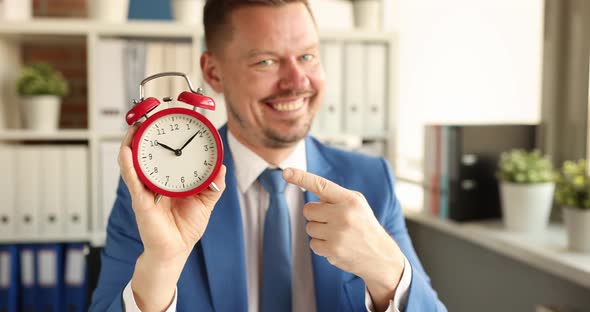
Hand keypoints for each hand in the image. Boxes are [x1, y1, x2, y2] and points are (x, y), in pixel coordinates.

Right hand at [118, 124, 225, 310]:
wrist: (175, 250)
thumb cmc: (186, 228)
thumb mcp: (206, 201)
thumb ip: (214, 184)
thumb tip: (222, 166)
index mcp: (169, 179)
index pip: (166, 153)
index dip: (166, 136)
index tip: (172, 118)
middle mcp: (155, 181)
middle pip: (146, 152)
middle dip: (144, 133)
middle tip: (148, 115)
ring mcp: (145, 189)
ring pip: (133, 162)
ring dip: (132, 142)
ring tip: (134, 126)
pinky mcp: (140, 201)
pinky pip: (133, 180)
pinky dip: (128, 165)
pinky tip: (127, 151)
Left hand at [283, 168, 403, 310]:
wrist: (380, 256)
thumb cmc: (364, 225)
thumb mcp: (357, 204)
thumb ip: (336, 197)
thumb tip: (310, 194)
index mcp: (350, 199)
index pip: (321, 185)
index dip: (301, 178)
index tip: (286, 172)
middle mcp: (344, 215)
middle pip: (308, 209)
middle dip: (316, 215)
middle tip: (332, 221)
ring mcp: (338, 234)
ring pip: (309, 227)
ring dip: (319, 231)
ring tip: (337, 234)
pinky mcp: (332, 250)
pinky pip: (312, 243)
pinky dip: (321, 245)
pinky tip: (336, 245)